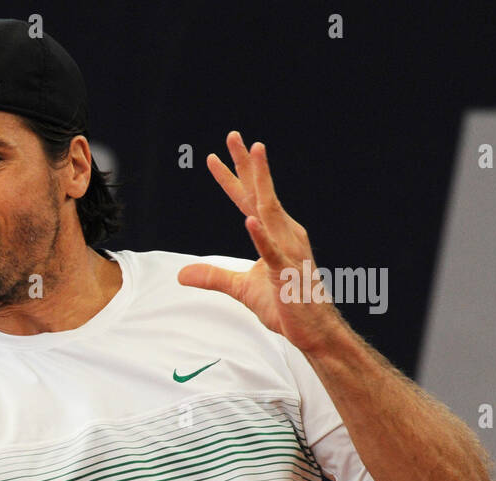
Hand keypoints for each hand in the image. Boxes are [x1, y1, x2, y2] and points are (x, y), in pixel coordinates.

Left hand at [177, 131, 345, 354]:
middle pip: (261, 194)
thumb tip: (181, 274)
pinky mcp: (287, 274)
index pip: (248, 200)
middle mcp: (285, 234)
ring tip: (254, 154)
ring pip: (270, 211)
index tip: (213, 157)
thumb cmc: (285, 305)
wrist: (314, 330)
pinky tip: (249, 221)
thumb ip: (212, 277)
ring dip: (261, 183)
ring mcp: (288, 251)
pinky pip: (272, 252)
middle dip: (248, 164)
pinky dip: (261, 237)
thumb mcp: (240, 288)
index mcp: (275, 234)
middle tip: (234, 136)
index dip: (232, 178)